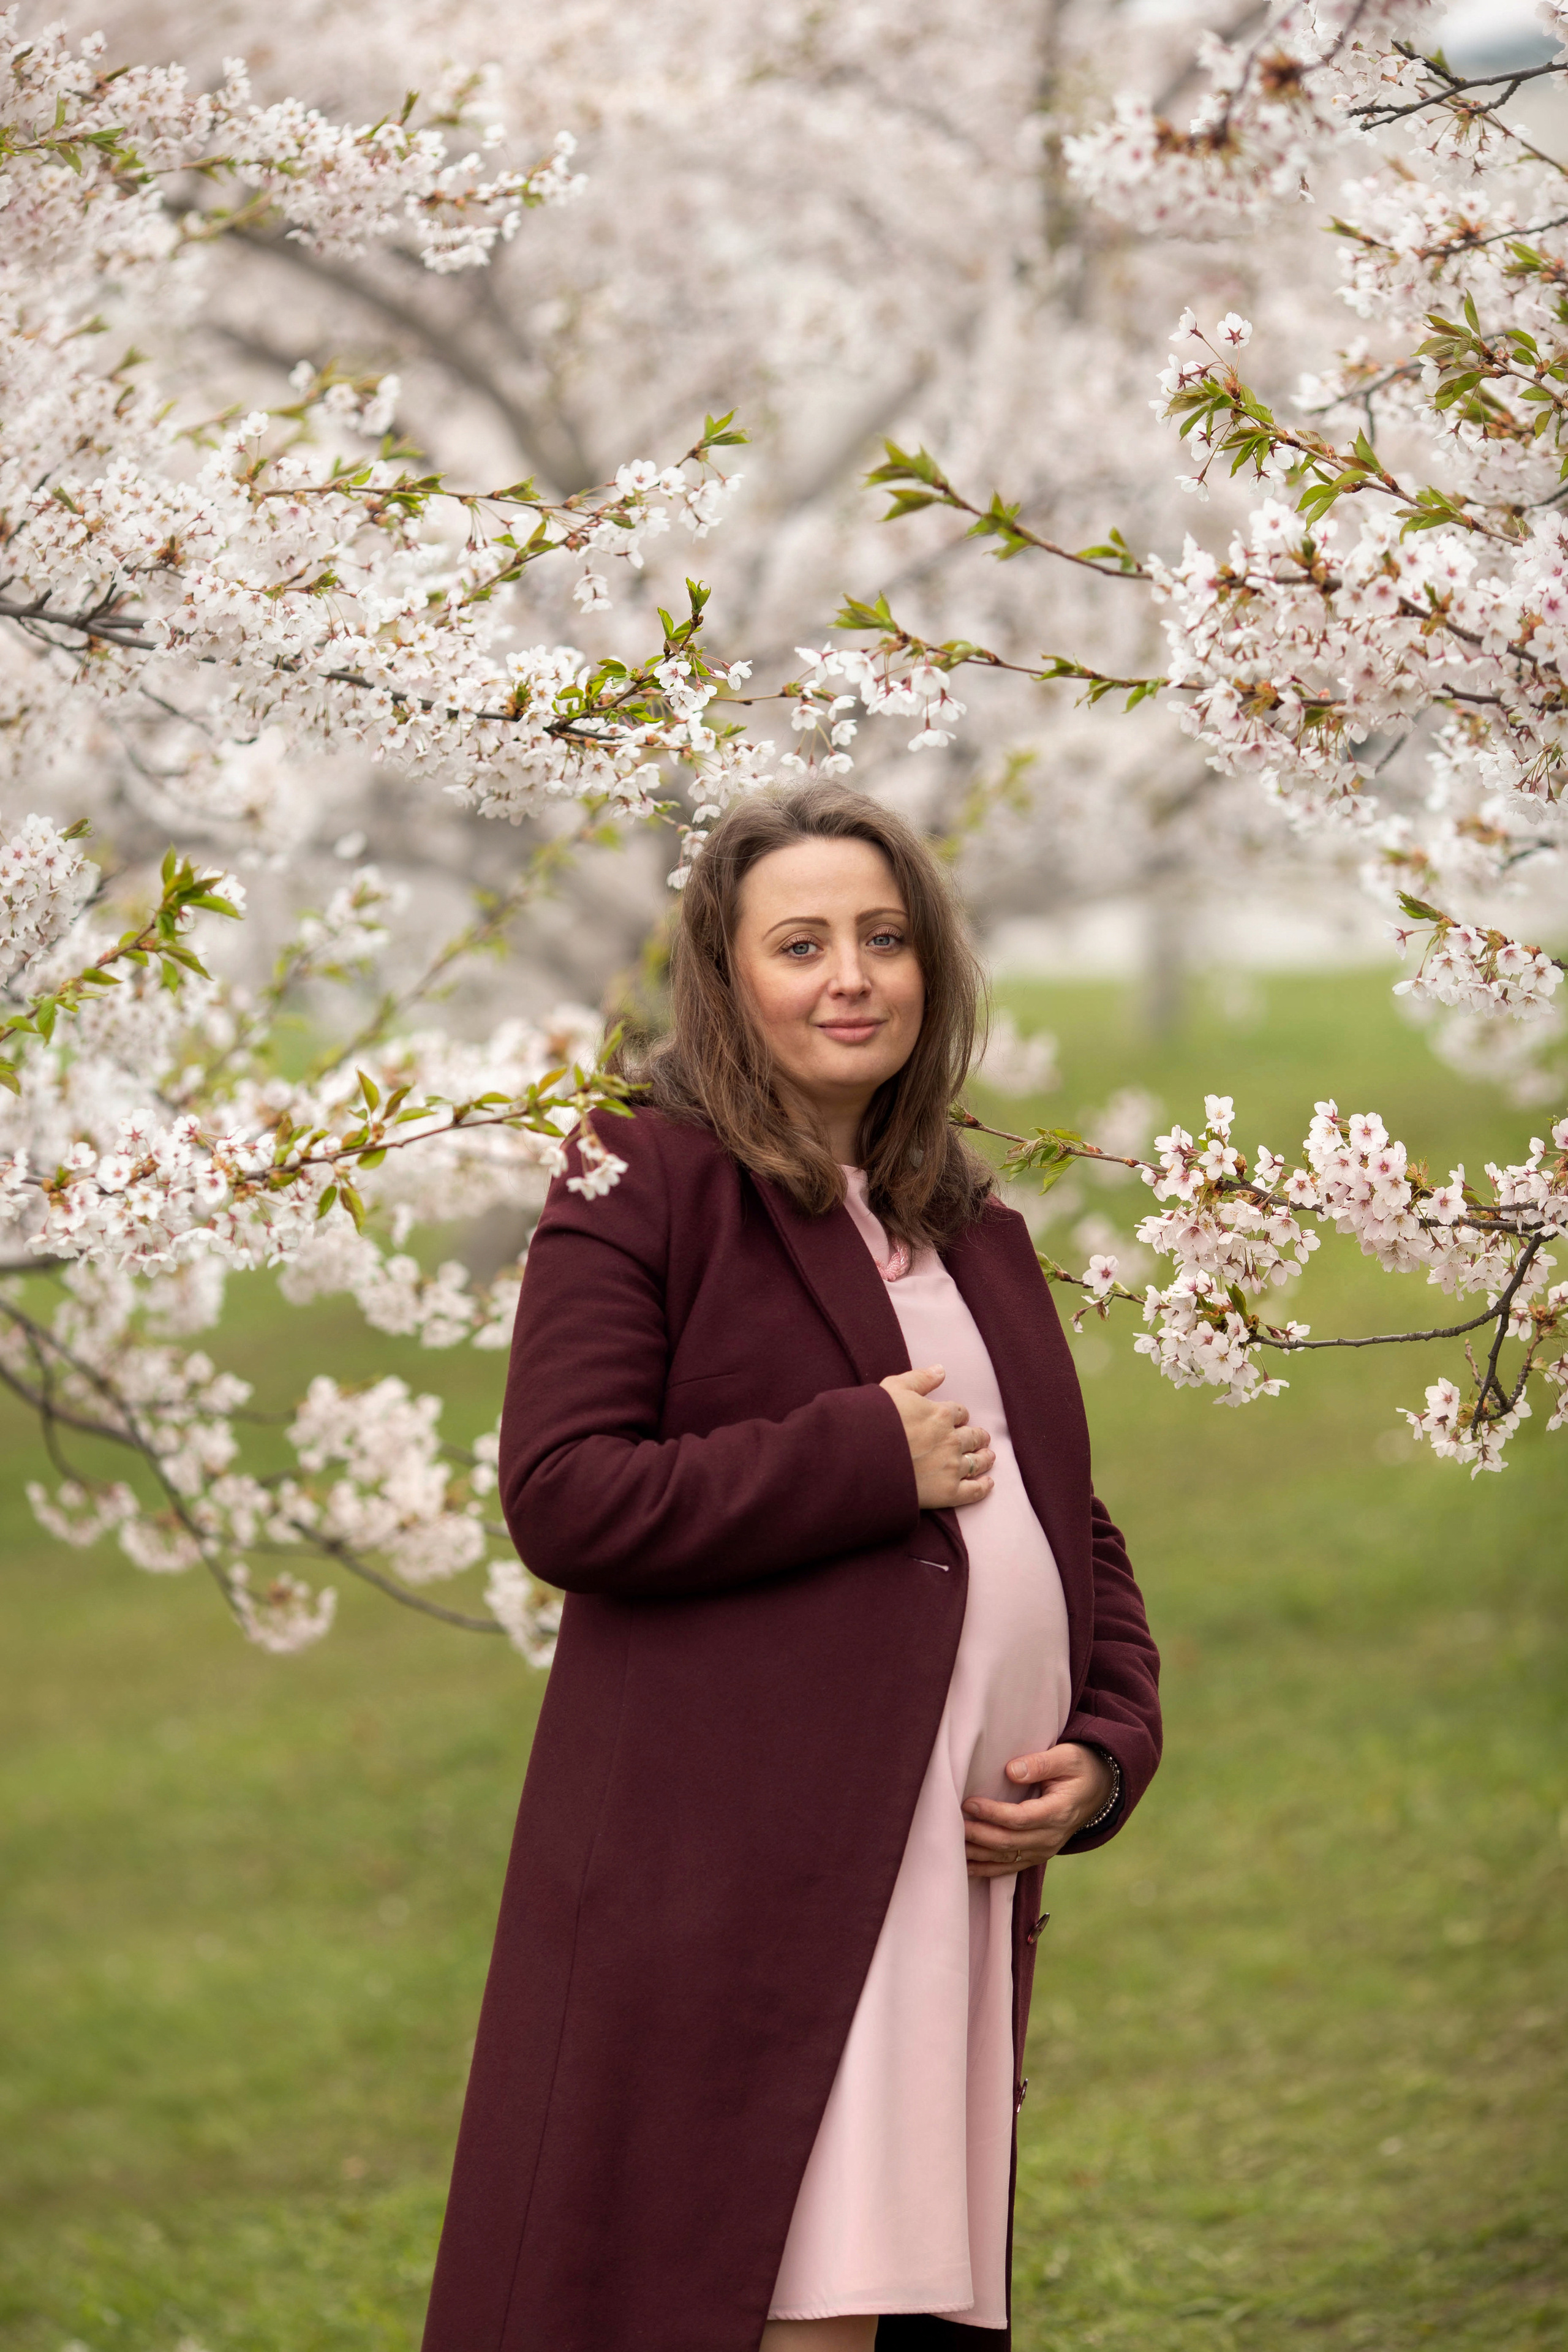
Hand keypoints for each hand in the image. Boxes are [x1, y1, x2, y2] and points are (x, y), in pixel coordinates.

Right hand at [879, 1364, 993, 1508]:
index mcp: (941, 1414)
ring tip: (988, 1457)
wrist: (862, 1457)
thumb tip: (941, 1370)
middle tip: (981, 1439)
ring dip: (984, 1458)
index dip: (960, 1416)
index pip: (959, 1413)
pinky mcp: (947, 1492)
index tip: (959, 1420)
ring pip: (977, 1462)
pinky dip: (983, 1487)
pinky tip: (988, 1484)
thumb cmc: (874, 1420)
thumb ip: (920, 1378)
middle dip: (977, 1437)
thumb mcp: (894, 1388)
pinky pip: (974, 1491)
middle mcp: (951, 1440)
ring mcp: (951, 1467)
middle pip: (972, 1437)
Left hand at [961, 1742, 1115, 1878]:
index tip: (969, 1803)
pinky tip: (967, 1867)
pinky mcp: (1038, 1854)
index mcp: (1058, 1812)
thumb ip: (1040, 1763)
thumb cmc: (1080, 1768)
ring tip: (952, 1846)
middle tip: (952, 1824)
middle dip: (978, 1835)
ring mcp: (1045, 1849)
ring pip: (1006, 1859)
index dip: (993, 1814)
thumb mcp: (1066, 1757)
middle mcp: (1051, 1837)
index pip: (1020, 1818)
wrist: (1099, 1790)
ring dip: (979, 1854)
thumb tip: (1011, 1771)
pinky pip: (1011, 1867)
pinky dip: (987, 1869)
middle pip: (1009, 1842)